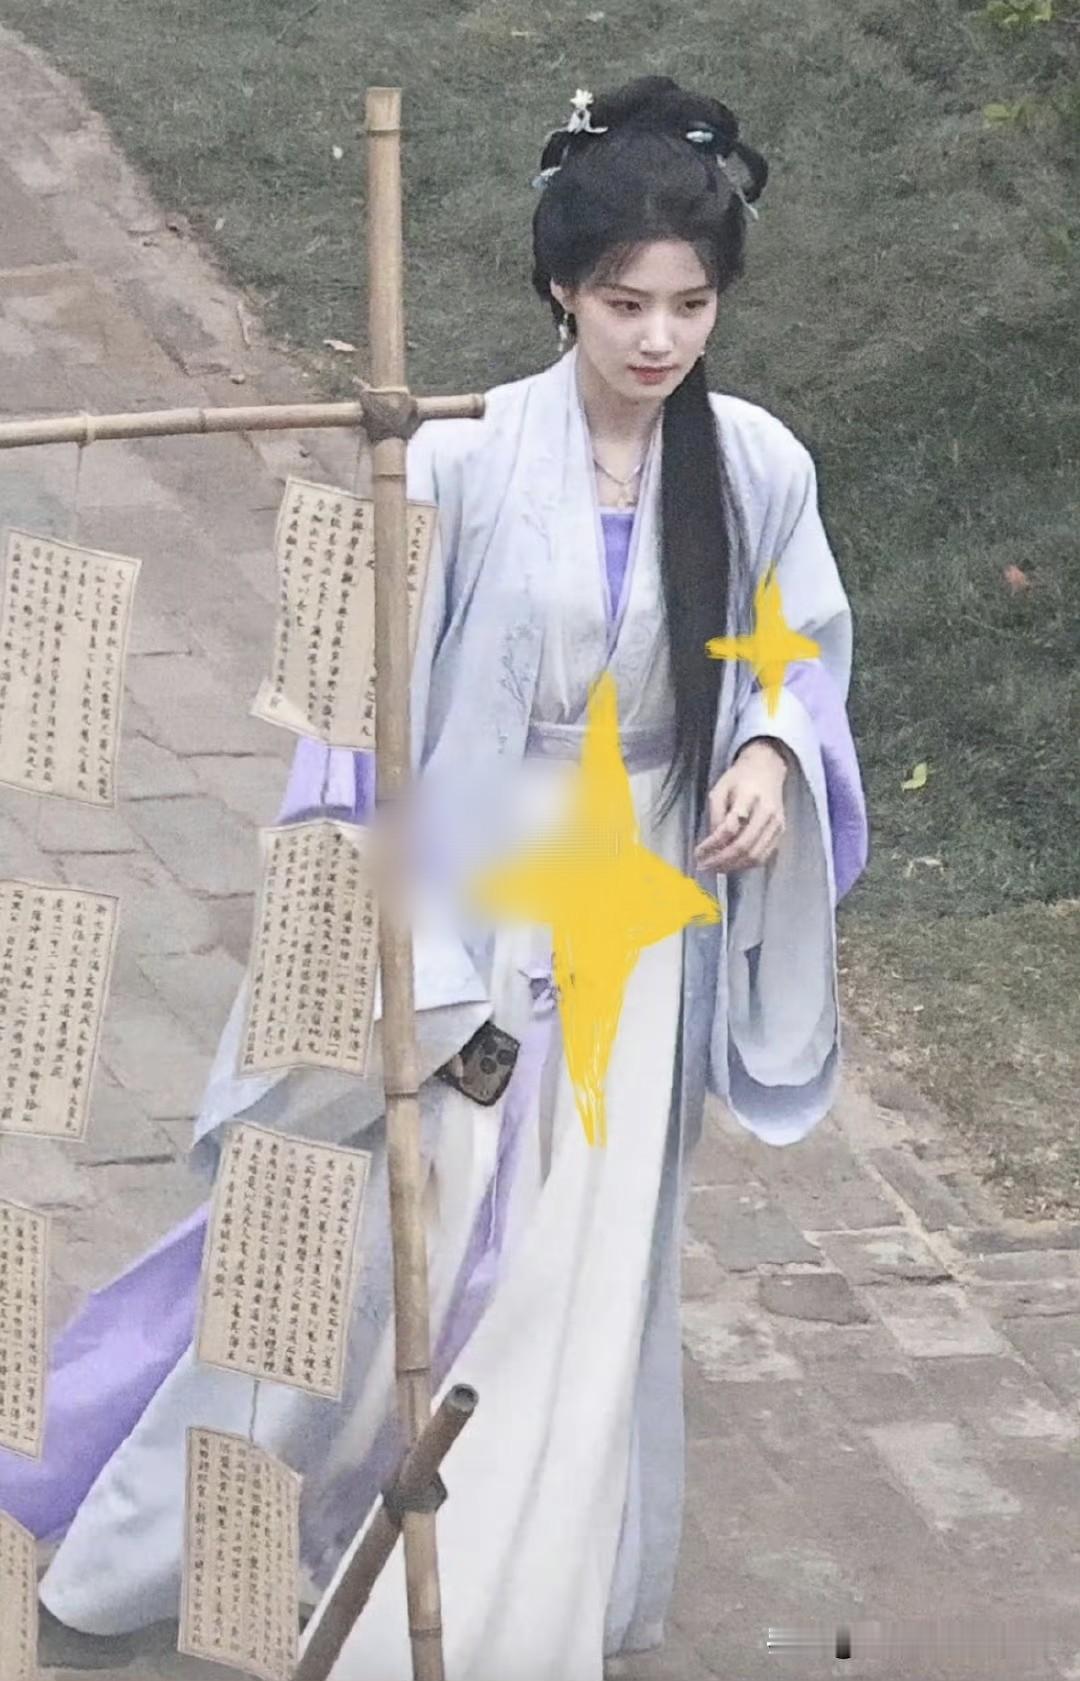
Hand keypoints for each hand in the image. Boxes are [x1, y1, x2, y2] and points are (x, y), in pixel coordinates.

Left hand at [694, 738, 791, 874]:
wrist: (767, 769)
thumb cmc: (740, 778)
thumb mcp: (720, 789)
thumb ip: (715, 814)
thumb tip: (712, 843)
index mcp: (750, 796)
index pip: (730, 828)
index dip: (712, 844)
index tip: (698, 852)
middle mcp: (767, 812)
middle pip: (744, 846)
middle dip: (721, 861)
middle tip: (704, 866)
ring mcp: (776, 824)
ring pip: (755, 856)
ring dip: (733, 867)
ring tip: (715, 868)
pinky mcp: (780, 832)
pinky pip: (764, 856)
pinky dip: (746, 865)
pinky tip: (732, 864)